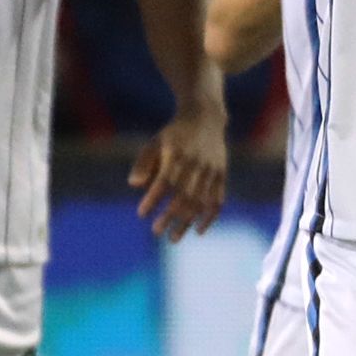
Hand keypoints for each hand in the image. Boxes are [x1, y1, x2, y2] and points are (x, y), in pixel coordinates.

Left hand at [128, 106, 227, 241]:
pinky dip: (210, 217)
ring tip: (173, 238)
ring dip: (187, 222)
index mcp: (177, 154)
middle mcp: (196, 163)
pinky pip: (218, 200)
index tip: (141, 214)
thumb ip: (143, 163)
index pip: (164, 181)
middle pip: (183, 196)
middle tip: (156, 232)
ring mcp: (211, 169)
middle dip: (169, 217)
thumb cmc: (174, 134)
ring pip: (200, 202)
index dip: (153, 199)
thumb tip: (133, 185)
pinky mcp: (222, 174)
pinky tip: (199, 231)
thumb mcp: (155, 142)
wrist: (205, 117)